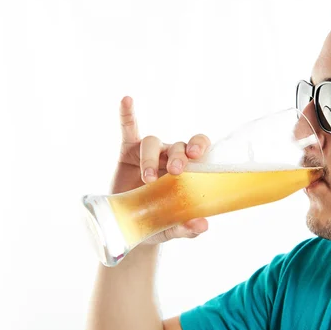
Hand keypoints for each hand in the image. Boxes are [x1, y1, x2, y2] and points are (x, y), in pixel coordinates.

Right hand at [111, 96, 210, 243]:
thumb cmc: (159, 223)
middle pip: (178, 146)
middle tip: (176, 172)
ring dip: (151, 158)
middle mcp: (171, 157)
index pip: (199, 147)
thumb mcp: (173, 228)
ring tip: (147, 179)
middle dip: (179, 156)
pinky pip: (128, 131)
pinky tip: (127, 100)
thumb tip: (203, 226)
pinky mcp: (127, 153)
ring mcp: (149, 153)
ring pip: (152, 143)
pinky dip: (127, 115)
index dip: (200, 146)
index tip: (198, 155)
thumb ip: (187, 227)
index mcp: (189, 170)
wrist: (130, 228)